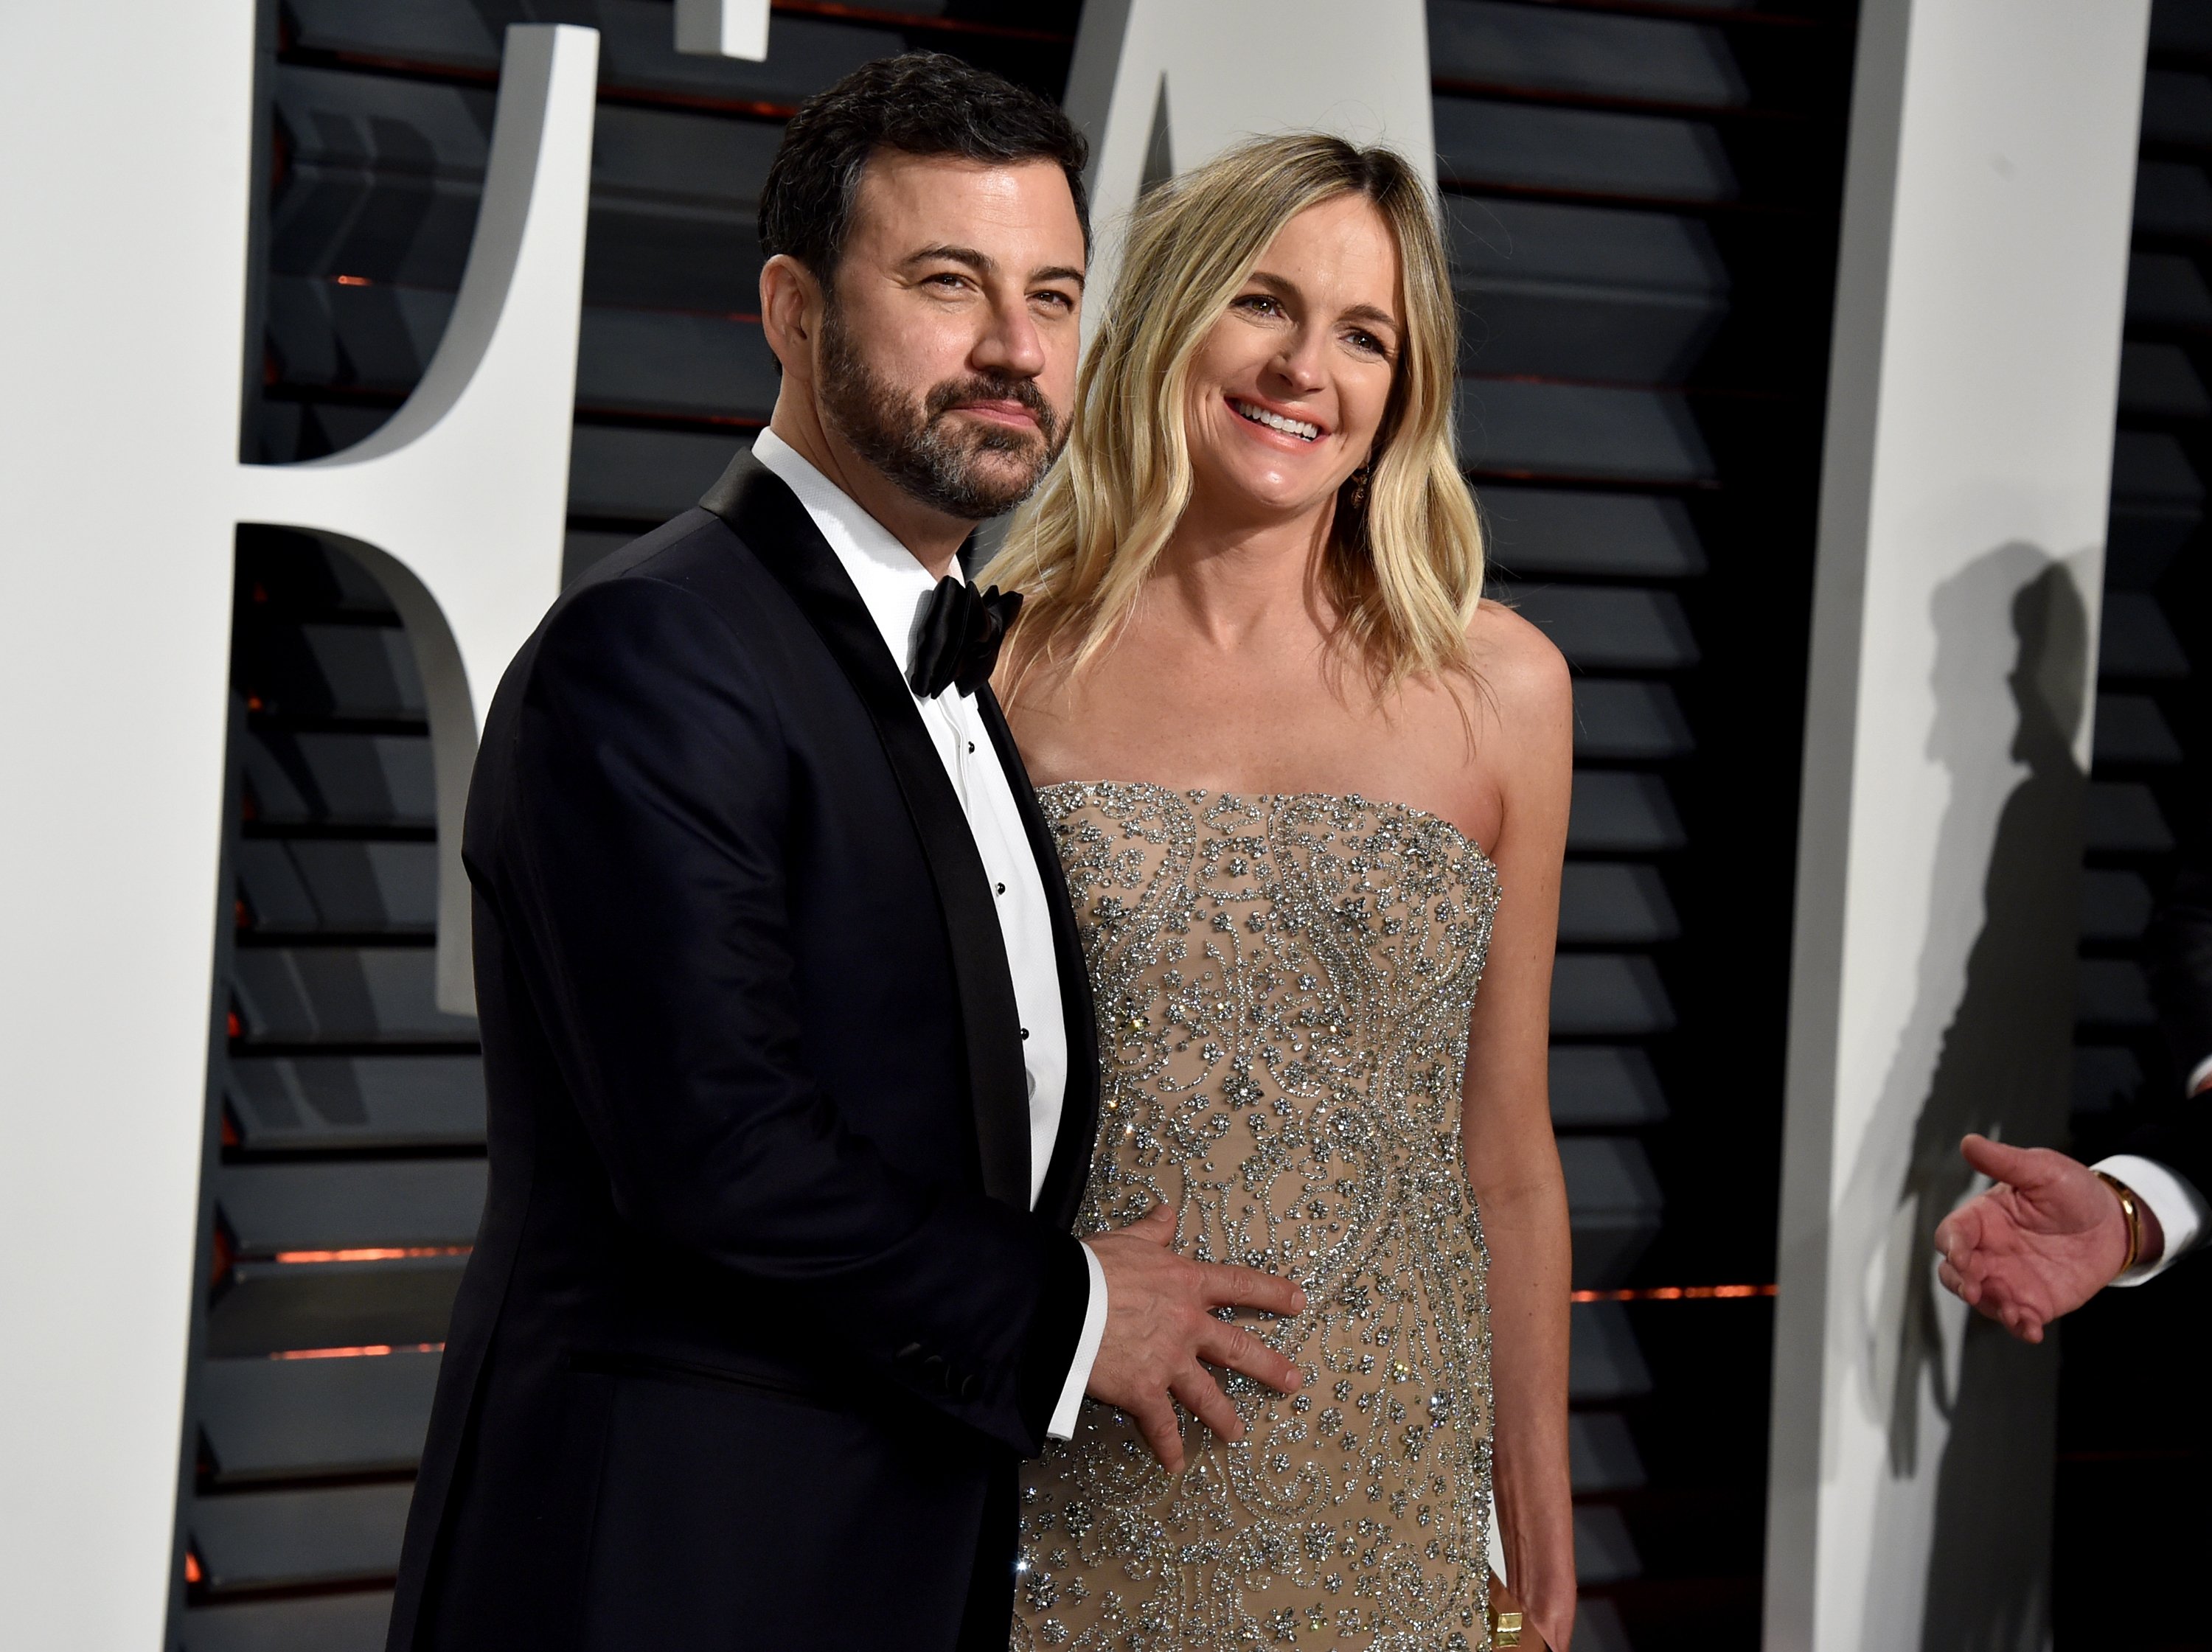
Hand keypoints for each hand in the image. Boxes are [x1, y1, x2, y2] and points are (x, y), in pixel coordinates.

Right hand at [1082, 1204, 1305, 1471]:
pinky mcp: (1145, 1392)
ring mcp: (1169, 1362)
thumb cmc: (1091, 1267)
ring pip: (1207, 1394)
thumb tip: (1167, 1213)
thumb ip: (1152, 1230)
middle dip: (1268, 1366)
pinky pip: (1160, 1424)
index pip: (1239, 1286)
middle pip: (1237, 1348)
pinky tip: (1175, 1464)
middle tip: (1291, 1382)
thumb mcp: (1128, 1240)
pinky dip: (1167, 1446)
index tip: (1298, 1301)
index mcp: (1186, 1285)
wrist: (1061, 1302)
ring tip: (1236, 1433)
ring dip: (1223, 1416)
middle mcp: (1188, 1326)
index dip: (1272, 1293)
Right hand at [1932, 1134, 2153, 1341]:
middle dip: (1960, 1283)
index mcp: (1983, 1219)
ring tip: (2015, 1314)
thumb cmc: (2073, 1190)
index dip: (1952, 1246)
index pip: (1953, 1234)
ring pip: (1984, 1300)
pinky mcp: (2035, 1302)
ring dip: (1992, 1309)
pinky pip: (2019, 1319)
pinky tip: (2030, 1330)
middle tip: (1975, 1290)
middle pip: (1955, 1272)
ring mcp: (2010, 1279)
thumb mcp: (2042, 1170)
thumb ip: (2005, 1162)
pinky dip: (2019, 1328)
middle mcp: (1989, 1252)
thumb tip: (1968, 1142)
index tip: (1963, 1256)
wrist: (2115, 1223)